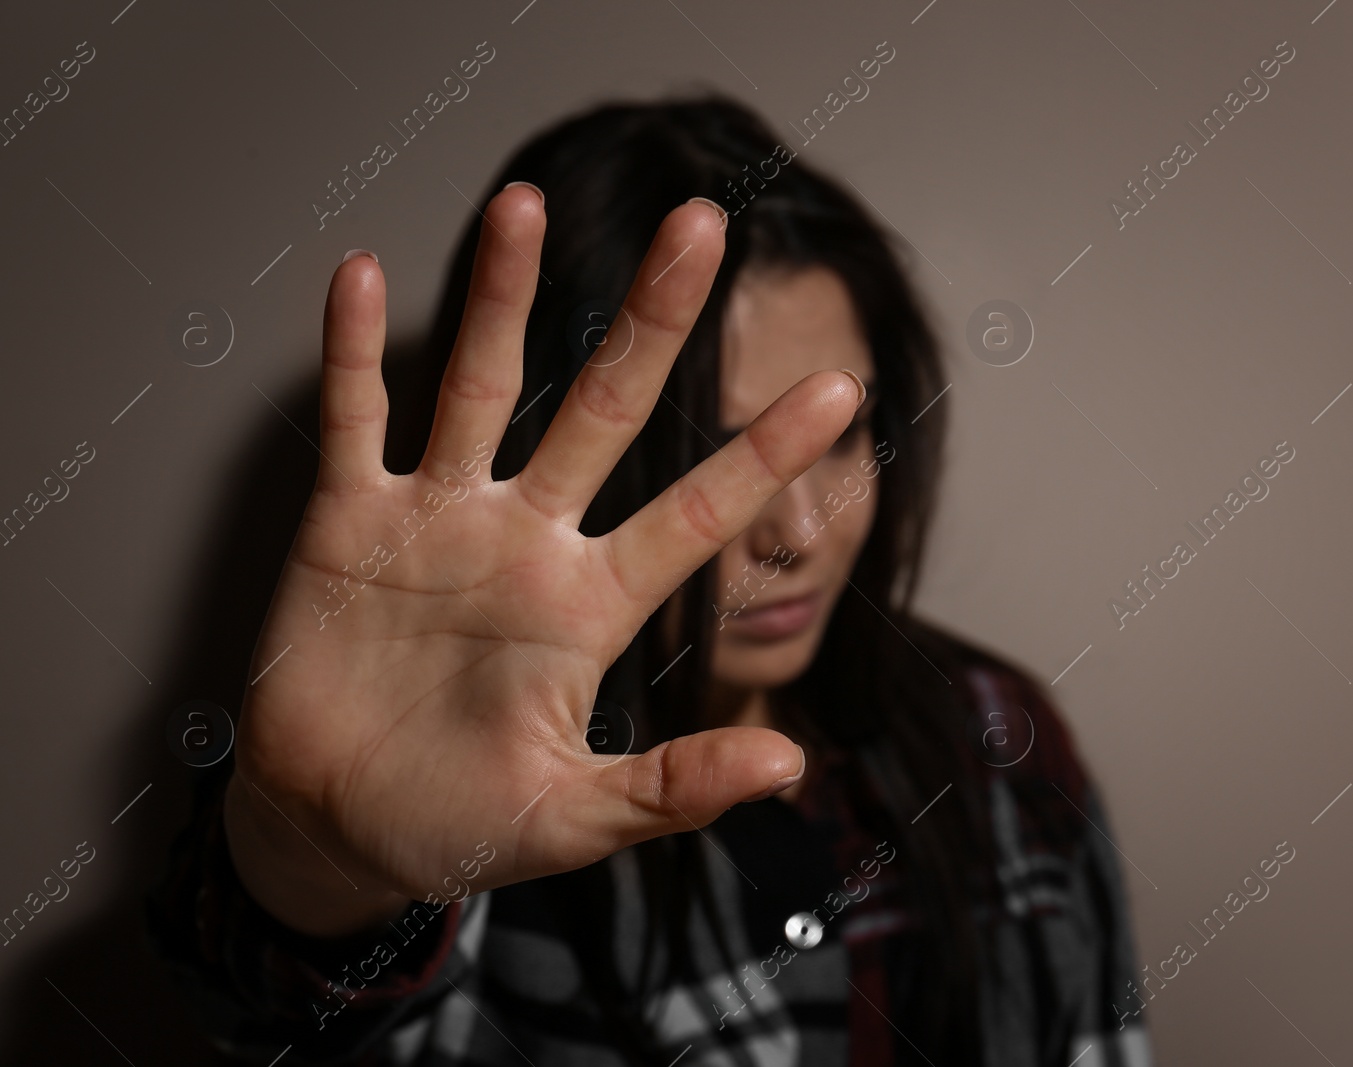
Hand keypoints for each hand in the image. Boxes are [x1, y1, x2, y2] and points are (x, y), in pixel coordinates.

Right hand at [224, 187, 862, 936]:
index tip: (842, 387)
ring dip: (503, 299)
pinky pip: (355, 422)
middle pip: (604, 409)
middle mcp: (527, 540)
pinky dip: (355, 354)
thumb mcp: (574, 820)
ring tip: (525, 202)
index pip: (695, 513)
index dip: (765, 453)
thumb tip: (791, 766)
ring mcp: (439, 522)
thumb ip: (672, 789)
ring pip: (481, 388)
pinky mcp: (349, 523)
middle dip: (652, 321)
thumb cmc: (460, 823)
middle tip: (701, 225)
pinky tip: (367, 276)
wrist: (337, 826)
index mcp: (591, 606)